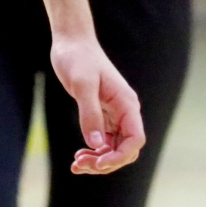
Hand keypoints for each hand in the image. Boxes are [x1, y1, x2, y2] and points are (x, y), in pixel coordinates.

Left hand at [50, 33, 144, 174]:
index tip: (98, 162)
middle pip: (125, 148)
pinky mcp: (102, 113)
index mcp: (126, 103)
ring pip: (114, 147)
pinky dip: (94, 151)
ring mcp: (114, 113)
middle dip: (106, 162)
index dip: (120, 156)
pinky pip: (104, 140)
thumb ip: (90, 113)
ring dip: (98, 160)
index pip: (134, 139)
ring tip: (76, 165)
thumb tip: (97, 145)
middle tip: (80, 166)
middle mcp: (124, 111)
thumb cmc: (77, 58)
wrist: (71, 41)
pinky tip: (78, 156)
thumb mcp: (81, 84)